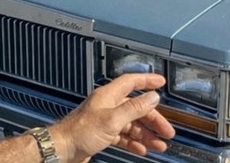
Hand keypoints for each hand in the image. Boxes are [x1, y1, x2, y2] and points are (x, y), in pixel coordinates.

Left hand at [49, 73, 174, 161]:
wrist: (62, 148)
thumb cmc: (80, 132)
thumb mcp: (112, 119)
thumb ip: (134, 108)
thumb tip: (152, 96)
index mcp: (108, 96)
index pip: (130, 82)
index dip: (146, 80)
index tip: (160, 82)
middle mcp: (107, 106)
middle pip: (135, 108)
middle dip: (152, 119)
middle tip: (167, 131)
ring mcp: (105, 120)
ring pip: (131, 124)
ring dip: (146, 134)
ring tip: (159, 145)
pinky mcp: (102, 134)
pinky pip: (123, 136)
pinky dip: (134, 142)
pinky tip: (142, 149)